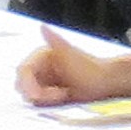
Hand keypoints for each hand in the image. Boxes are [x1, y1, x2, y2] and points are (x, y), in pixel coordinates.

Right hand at [12, 24, 130, 105]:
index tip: (37, 96)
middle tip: (59, 95)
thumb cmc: (92, 69)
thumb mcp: (71, 55)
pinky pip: (41, 102)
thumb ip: (55, 41)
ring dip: (46, 99)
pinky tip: (65, 97)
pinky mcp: (49, 93)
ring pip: (32, 95)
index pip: (23, 71)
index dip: (29, 84)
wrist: (107, 83)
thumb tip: (43, 27)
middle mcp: (40, 68)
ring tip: (66, 94)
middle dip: (39, 93)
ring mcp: (44, 81)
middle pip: (24, 85)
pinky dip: (50, 102)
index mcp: (42, 56)